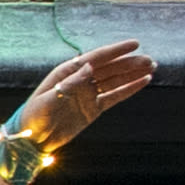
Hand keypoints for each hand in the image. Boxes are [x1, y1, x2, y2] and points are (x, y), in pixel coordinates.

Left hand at [10, 40, 151, 161]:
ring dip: (133, 73)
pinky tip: (144, 81)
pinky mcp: (94, 109)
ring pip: (115, 80)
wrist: (32, 140)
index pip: (96, 58)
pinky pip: (115, 96)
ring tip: (152, 67)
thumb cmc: (34, 116)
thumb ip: (70, 84)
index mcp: (68, 73)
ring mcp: (88, 94)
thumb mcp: (48, 99)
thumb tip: (89, 66)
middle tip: (149, 60)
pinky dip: (129, 89)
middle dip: (129, 63)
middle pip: (110, 68)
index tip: (135, 44)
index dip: (116, 51)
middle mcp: (81, 80)